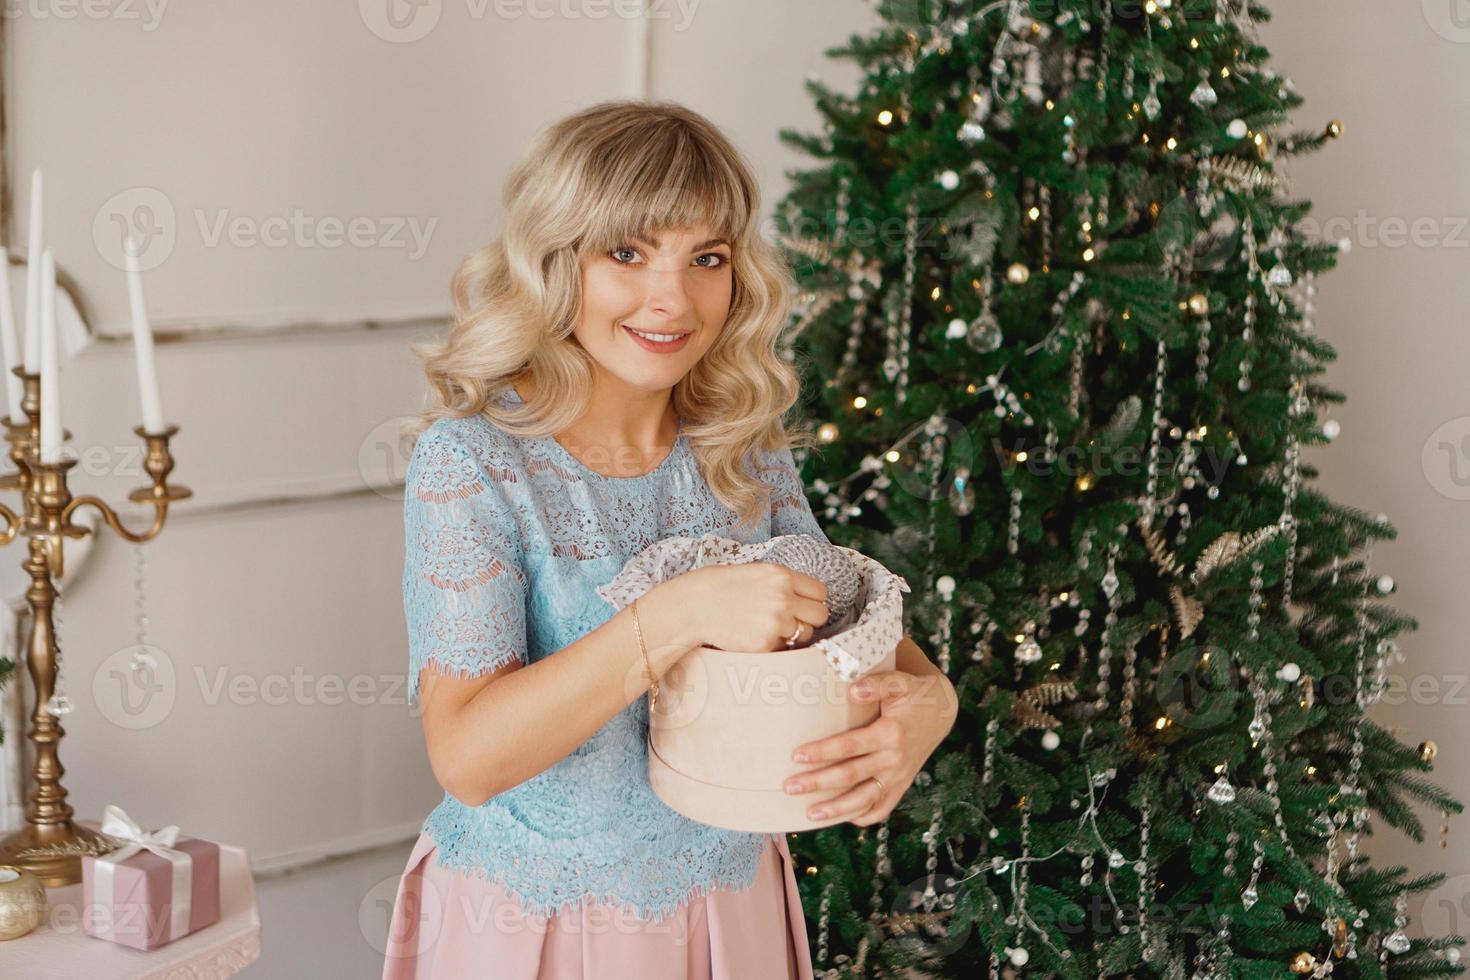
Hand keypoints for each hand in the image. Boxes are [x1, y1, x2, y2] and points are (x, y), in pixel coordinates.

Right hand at [666, 563, 829, 652]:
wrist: (694, 606)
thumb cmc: (724, 587)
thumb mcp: (758, 572)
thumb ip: (784, 583)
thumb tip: (811, 599)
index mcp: (782, 576)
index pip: (820, 592)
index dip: (812, 600)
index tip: (802, 604)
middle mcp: (783, 598)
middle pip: (820, 615)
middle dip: (809, 618)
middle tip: (791, 620)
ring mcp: (774, 623)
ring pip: (805, 634)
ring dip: (793, 634)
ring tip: (769, 627)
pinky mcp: (764, 644)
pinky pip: (785, 648)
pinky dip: (775, 645)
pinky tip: (756, 635)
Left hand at [783, 667, 956, 825]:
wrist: (941, 710)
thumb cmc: (912, 692)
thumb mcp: (899, 682)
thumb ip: (877, 683)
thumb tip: (853, 688)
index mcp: (890, 733)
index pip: (850, 746)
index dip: (823, 751)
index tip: (796, 755)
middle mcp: (894, 759)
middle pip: (850, 776)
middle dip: (818, 783)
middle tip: (789, 787)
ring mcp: (898, 776)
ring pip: (864, 799)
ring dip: (836, 810)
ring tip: (809, 815)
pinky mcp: (901, 785)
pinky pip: (882, 808)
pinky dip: (863, 816)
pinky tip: (843, 818)